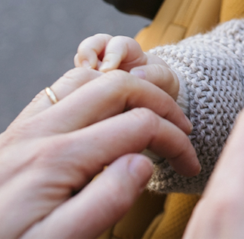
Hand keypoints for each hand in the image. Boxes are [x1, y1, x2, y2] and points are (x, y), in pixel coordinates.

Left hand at [0, 68, 199, 238]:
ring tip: (152, 113)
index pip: (139, 125)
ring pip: (91, 77)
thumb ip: (103, 203)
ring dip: (130, 87)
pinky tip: (107, 110)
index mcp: (57, 159)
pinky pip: (63, 87)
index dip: (175, 140)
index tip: (190, 164)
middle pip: (120, 86)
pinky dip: (96, 87)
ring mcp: (25, 127)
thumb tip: (143, 163)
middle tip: (182, 132)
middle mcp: (41, 132)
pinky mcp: (16, 132)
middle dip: (162, 103)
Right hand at [75, 34, 179, 98]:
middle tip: (86, 70)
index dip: (111, 53)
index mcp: (130, 52)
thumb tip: (135, 74)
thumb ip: (155, 74)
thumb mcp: (167, 80)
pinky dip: (74, 88)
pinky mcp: (87, 88)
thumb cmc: (163, 87)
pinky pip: (74, 83)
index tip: (108, 69)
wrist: (158, 106)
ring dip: (76, 71)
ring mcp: (96, 72)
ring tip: (77, 85)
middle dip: (86, 53)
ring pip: (79, 64)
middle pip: (91, 45)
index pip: (117, 43)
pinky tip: (78, 99)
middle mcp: (109, 58)